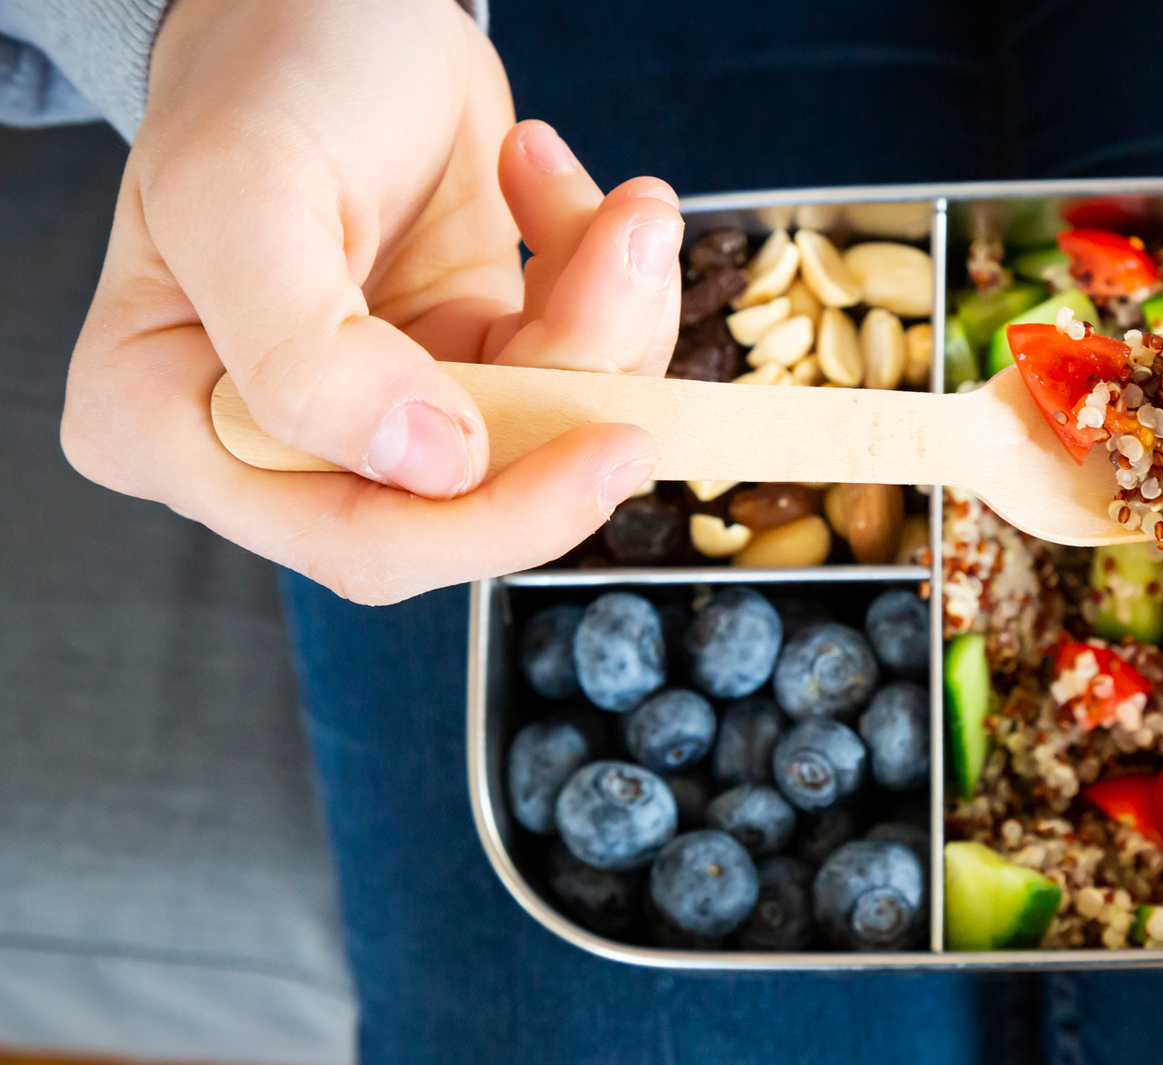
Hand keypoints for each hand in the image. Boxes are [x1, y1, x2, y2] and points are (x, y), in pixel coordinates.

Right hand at [61, 0, 683, 604]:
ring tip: (619, 205)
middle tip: (633, 264)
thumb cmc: (264, 72)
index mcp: (174, 428)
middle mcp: (278, 442)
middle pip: (476, 502)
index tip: (605, 436)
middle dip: (582, 387)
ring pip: (551, 432)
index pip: (355, 539)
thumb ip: (306, 357)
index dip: (496, 516)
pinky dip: (606, 278)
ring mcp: (388, 407)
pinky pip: (576, 367)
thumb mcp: (248, 192)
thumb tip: (435, 466)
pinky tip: (548, 178)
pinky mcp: (471, 361)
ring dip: (614, 316)